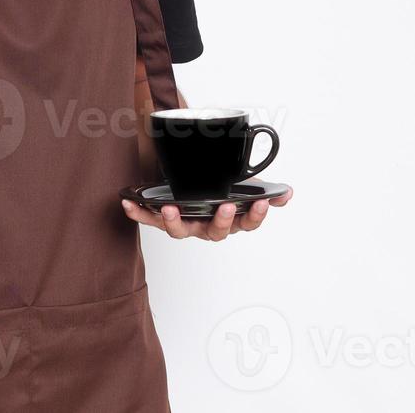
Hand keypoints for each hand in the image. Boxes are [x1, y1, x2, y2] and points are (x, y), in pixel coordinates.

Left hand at [120, 182, 291, 240]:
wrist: (191, 182)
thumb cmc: (218, 189)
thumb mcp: (243, 186)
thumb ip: (264, 190)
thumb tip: (287, 194)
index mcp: (229, 219)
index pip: (247, 223)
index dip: (255, 215)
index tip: (261, 202)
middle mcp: (207, 226)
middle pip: (216, 232)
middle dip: (222, 220)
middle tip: (226, 207)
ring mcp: (185, 224)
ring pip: (181, 232)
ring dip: (175, 222)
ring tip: (170, 209)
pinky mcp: (163, 219)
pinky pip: (150, 220)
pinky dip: (138, 213)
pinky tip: (127, 203)